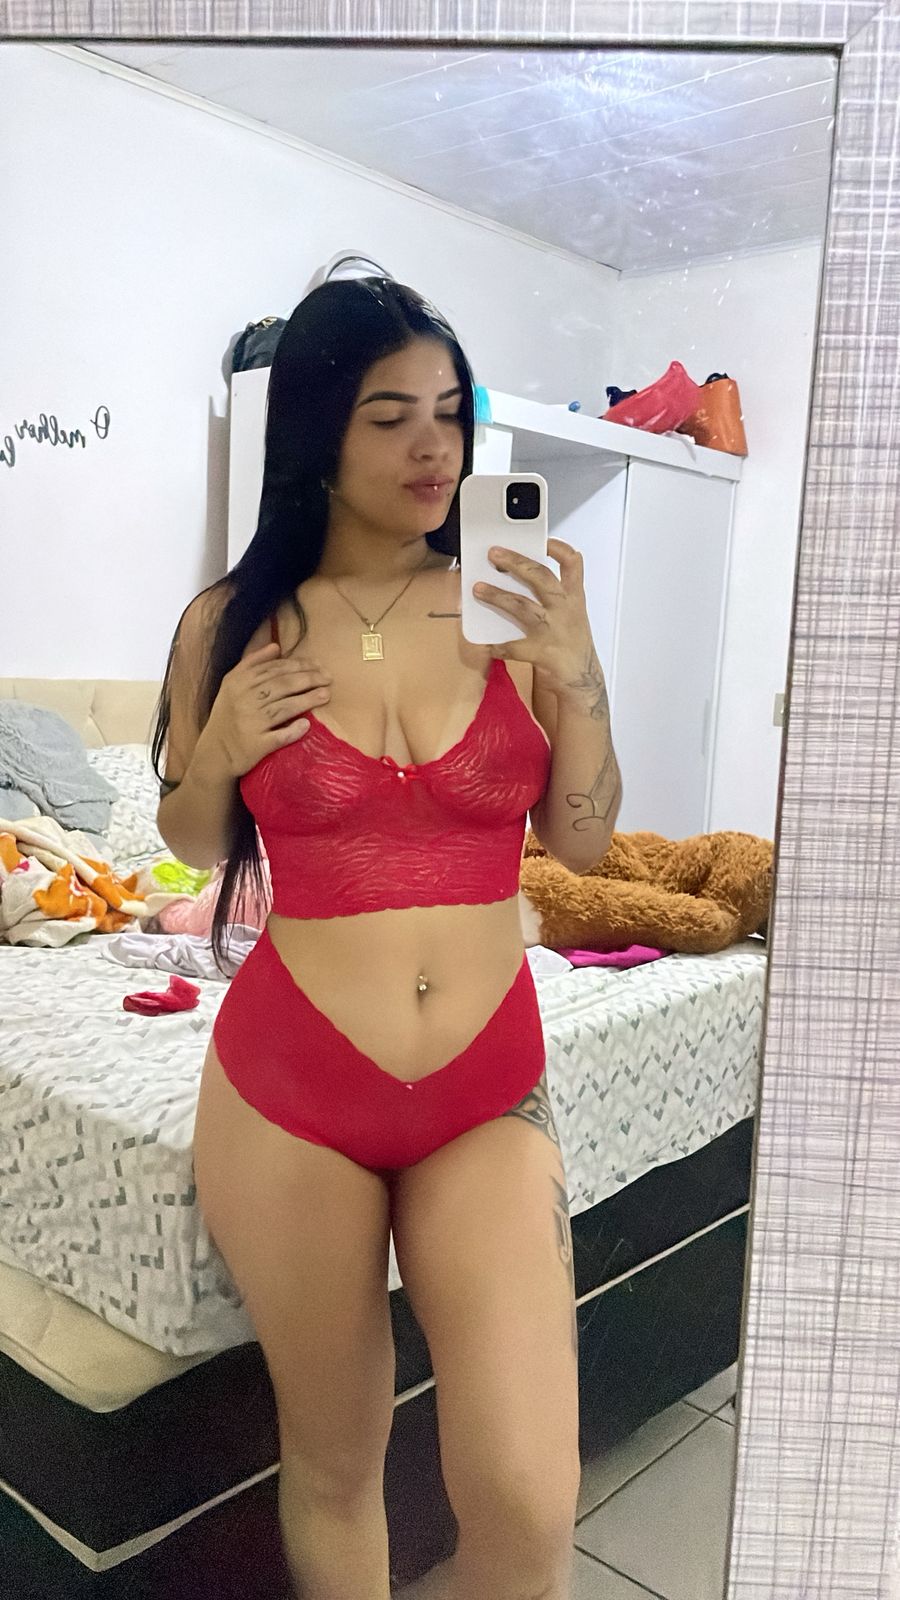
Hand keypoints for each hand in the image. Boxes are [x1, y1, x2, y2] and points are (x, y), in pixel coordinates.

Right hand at [200, 642, 332, 777]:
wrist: (214, 751)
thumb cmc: (228, 714)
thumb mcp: (232, 683)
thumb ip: (253, 662)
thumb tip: (276, 646)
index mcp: (239, 682)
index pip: (274, 669)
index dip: (299, 665)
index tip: (318, 665)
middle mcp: (244, 700)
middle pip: (282, 685)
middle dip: (308, 679)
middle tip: (328, 677)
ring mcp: (250, 723)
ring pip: (283, 708)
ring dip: (307, 700)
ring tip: (326, 695)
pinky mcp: (256, 745)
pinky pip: (278, 736)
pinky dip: (293, 730)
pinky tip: (306, 725)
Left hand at [472, 537, 596, 693]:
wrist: (582, 679)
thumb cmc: (572, 643)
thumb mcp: (572, 614)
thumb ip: (553, 596)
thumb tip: (515, 578)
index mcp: (574, 598)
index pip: (573, 564)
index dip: (558, 549)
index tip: (541, 540)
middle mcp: (565, 610)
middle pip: (541, 577)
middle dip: (516, 562)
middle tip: (494, 554)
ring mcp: (553, 630)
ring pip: (523, 606)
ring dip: (498, 596)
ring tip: (478, 589)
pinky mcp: (542, 652)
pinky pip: (513, 646)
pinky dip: (498, 645)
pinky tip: (487, 644)